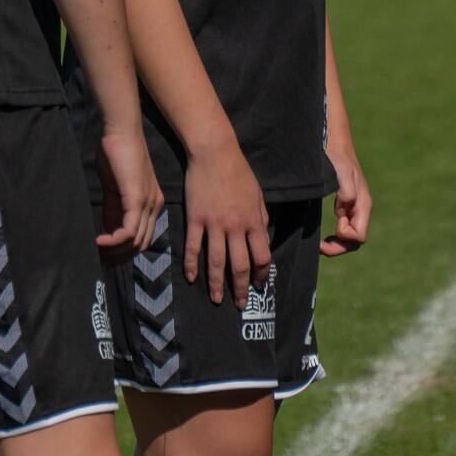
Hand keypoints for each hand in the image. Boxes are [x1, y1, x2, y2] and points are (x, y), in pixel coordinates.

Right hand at [96, 129, 164, 258]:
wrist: (121, 132)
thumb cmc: (116, 155)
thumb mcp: (116, 189)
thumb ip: (115, 209)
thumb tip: (110, 230)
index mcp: (152, 204)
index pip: (143, 239)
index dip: (124, 252)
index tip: (105, 257)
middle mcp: (155, 206)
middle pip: (140, 245)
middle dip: (118, 257)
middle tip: (98, 260)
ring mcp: (148, 203)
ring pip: (135, 242)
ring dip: (114, 252)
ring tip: (96, 252)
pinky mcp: (137, 199)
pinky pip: (129, 231)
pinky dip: (113, 241)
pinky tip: (98, 242)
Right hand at [182, 136, 271, 305]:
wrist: (214, 152)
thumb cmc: (238, 172)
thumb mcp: (258, 194)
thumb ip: (261, 217)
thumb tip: (264, 237)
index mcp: (254, 220)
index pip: (261, 256)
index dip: (260, 274)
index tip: (257, 284)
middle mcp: (236, 226)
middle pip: (240, 265)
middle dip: (240, 288)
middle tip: (239, 304)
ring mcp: (214, 223)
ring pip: (217, 261)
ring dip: (217, 284)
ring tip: (217, 299)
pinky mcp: (196, 218)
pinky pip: (194, 247)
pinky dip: (192, 265)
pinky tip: (191, 278)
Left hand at [322, 135, 370, 256]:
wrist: (335, 141)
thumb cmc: (336, 156)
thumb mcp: (341, 173)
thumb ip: (346, 194)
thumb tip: (341, 215)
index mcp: (362, 204)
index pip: (359, 236)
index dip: (344, 237)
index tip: (334, 224)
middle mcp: (361, 208)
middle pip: (356, 241)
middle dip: (339, 248)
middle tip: (319, 247)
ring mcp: (355, 208)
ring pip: (351, 237)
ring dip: (338, 244)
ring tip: (321, 244)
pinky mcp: (347, 205)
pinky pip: (346, 228)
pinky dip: (336, 236)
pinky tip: (325, 234)